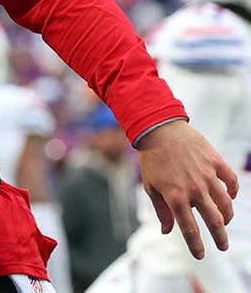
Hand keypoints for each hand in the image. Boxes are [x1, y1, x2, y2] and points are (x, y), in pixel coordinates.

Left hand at [136, 119, 237, 258]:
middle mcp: (194, 189)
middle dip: (220, 237)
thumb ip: (161, 210)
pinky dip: (234, 191)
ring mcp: (207, 176)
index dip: (196, 245)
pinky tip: (231, 196)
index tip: (200, 255)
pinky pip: (232, 181)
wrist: (159, 129)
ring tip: (225, 222)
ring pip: (226, 204)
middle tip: (223, 246)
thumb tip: (167, 231)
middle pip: (214, 221)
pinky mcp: (216, 162)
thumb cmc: (152, 159)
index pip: (189, 229)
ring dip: (227, 216)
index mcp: (175, 197)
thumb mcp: (151, 186)